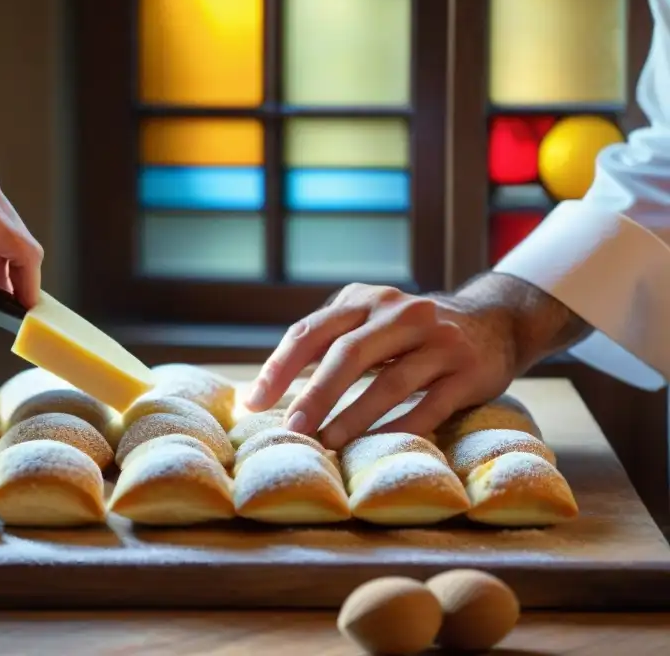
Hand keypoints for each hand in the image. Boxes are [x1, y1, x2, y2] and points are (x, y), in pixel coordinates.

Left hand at [245, 284, 517, 448]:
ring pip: (390, 382)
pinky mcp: (469, 371)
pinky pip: (431, 405)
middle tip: (292, 429)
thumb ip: (328, 343)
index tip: (255, 401)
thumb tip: (266, 390)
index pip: (312, 331)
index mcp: (364, 300)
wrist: (494, 321)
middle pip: (349, 354)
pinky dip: (401, 429)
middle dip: (316, 394)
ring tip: (328, 444)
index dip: (280, 366)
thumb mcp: (370, 321)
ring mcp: (438, 341)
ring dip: (354, 417)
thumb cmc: (410, 333)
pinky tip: (378, 449)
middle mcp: (401, 313)